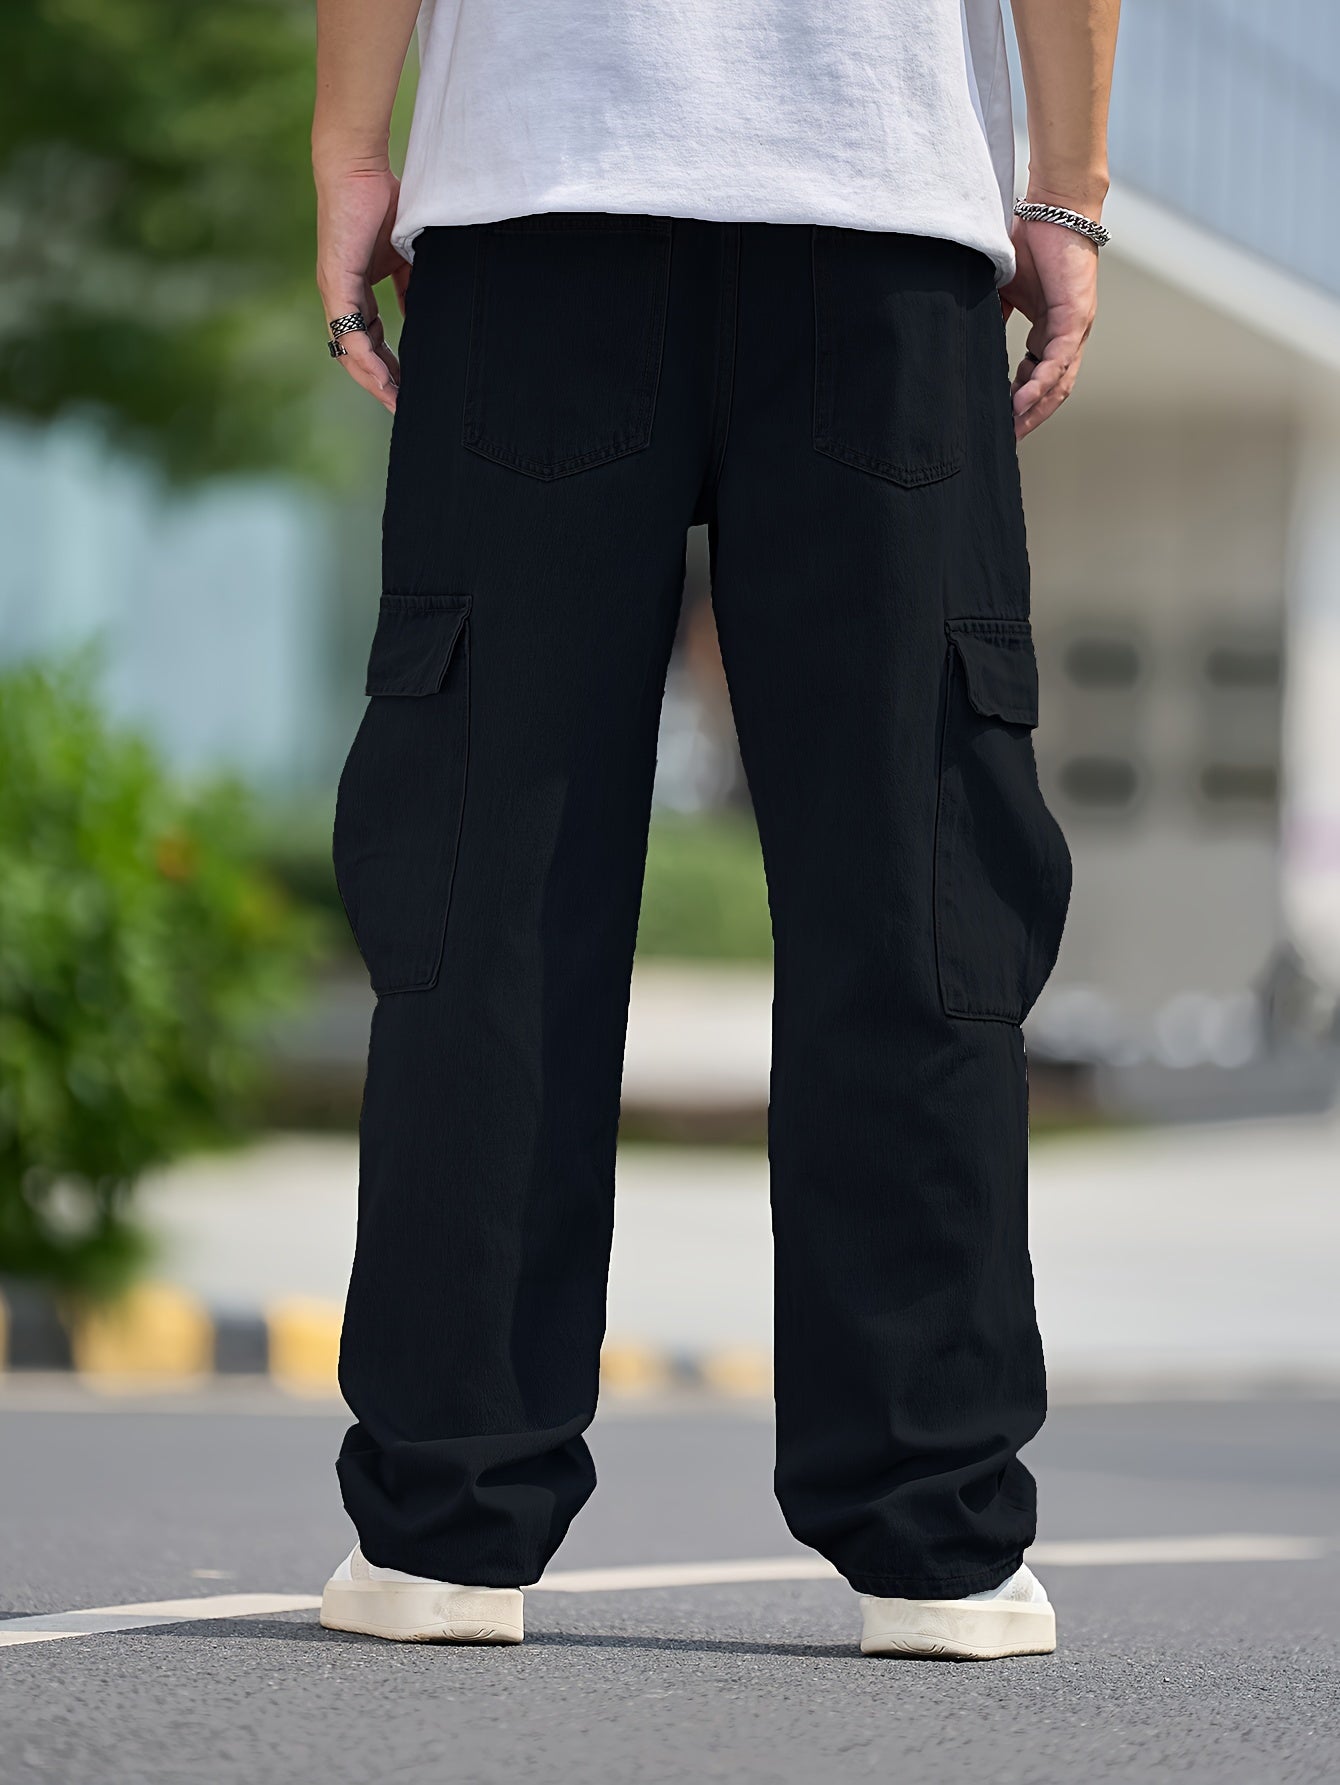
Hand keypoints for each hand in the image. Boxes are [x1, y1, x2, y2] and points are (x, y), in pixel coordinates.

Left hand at [315, 162, 410, 412]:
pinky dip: (363, 357)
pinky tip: (380, 377)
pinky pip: (346, 330)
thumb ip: (412, 284)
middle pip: (356, 354)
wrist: (359, 167)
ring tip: (394, 402)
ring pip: (348, 350)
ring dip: (372, 379)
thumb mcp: (406, 254)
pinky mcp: (334, 282)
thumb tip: (424, 313)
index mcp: (356, 290)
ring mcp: (335, 291)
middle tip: (402, 407)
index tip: (407, 389)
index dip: (388, 367)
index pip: (370, 341)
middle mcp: (341, 296)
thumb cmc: (384, 201)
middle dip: (380, 383)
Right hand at [998, 210, 1100, 440]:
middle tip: (1007, 441)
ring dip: (1036, 410)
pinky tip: (1023, 403)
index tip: (1001, 422)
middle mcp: (1067, 334)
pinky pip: (1058, 361)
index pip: (1037, 376)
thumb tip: (968, 338)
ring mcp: (1075, 328)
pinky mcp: (1076, 317)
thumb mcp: (1003, 289)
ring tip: (1014, 430)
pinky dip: (1040, 384)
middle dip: (1030, 418)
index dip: (1021, 402)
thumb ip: (993, 316)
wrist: (1054, 206)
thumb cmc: (1030, 240)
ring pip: (1058, 381)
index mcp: (1051, 329)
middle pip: (1051, 389)